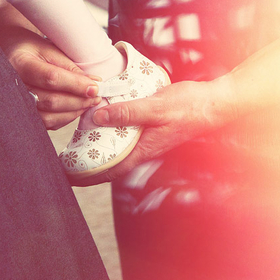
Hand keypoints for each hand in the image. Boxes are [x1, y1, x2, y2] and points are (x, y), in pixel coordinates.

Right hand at [0, 3, 100, 129]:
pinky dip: (66, 118)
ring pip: (49, 117)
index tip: (96, 87)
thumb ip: (70, 66)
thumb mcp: (50, 49)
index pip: (51, 78)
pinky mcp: (23, 116)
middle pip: (51, 101)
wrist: (10, 54)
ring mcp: (16, 104)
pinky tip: (76, 108)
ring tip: (89, 102)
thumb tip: (94, 82)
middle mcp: (14, 87)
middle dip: (79, 100)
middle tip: (97, 95)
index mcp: (21, 64)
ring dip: (74, 111)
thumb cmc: (31, 49)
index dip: (75, 85)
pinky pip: (47, 123)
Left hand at [71, 78, 237, 185]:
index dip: (86, 177)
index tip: (65, 178)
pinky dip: (113, 133)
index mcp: (143, 150)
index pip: (109, 170)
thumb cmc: (190, 106)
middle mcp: (144, 148)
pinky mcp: (152, 127)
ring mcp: (149, 139)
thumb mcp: (155, 107)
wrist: (215, 102)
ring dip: (100, 150)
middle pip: (110, 163)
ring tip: (78, 145)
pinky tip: (105, 122)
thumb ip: (127, 112)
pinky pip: (127, 135)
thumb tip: (97, 117)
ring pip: (118, 149)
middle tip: (64, 162)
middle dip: (88, 166)